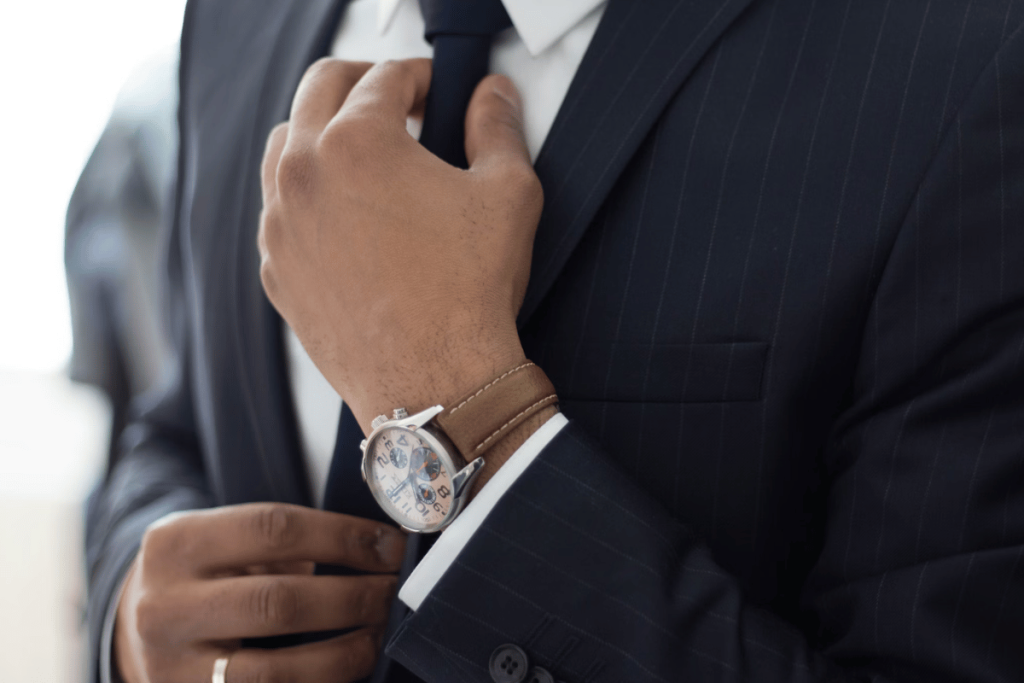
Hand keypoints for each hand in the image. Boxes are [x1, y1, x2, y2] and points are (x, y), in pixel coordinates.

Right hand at [114, 503, 405, 682]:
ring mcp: (172, 669)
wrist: (137, 630)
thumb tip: (378, 548)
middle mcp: (165, 607)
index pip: (274, 529)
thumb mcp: (222, 539)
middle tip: (394, 591)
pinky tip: (349, 671)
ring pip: (275, 671)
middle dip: (353, 597)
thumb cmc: (205, 574)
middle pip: (278, 602)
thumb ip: (283, 540)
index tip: (390, 545)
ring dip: (345, 653)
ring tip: (379, 633)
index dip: (344, 536)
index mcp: (176, 544)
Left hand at [257, 58, 542, 433]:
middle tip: (398, 103)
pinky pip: (279, 210)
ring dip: (323, 132)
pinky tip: (345, 215)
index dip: (420, 76)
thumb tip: (493, 97)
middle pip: (320, 89)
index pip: (384, 77)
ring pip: (285, 145)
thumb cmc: (469, 292)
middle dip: (362, 83)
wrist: (435, 382)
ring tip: (365, 154)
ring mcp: (280, 225)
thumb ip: (498, 128)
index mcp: (357, 142)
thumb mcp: (507, 194)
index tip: (436, 91)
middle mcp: (303, 174)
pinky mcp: (275, 270)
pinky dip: (306, 195)